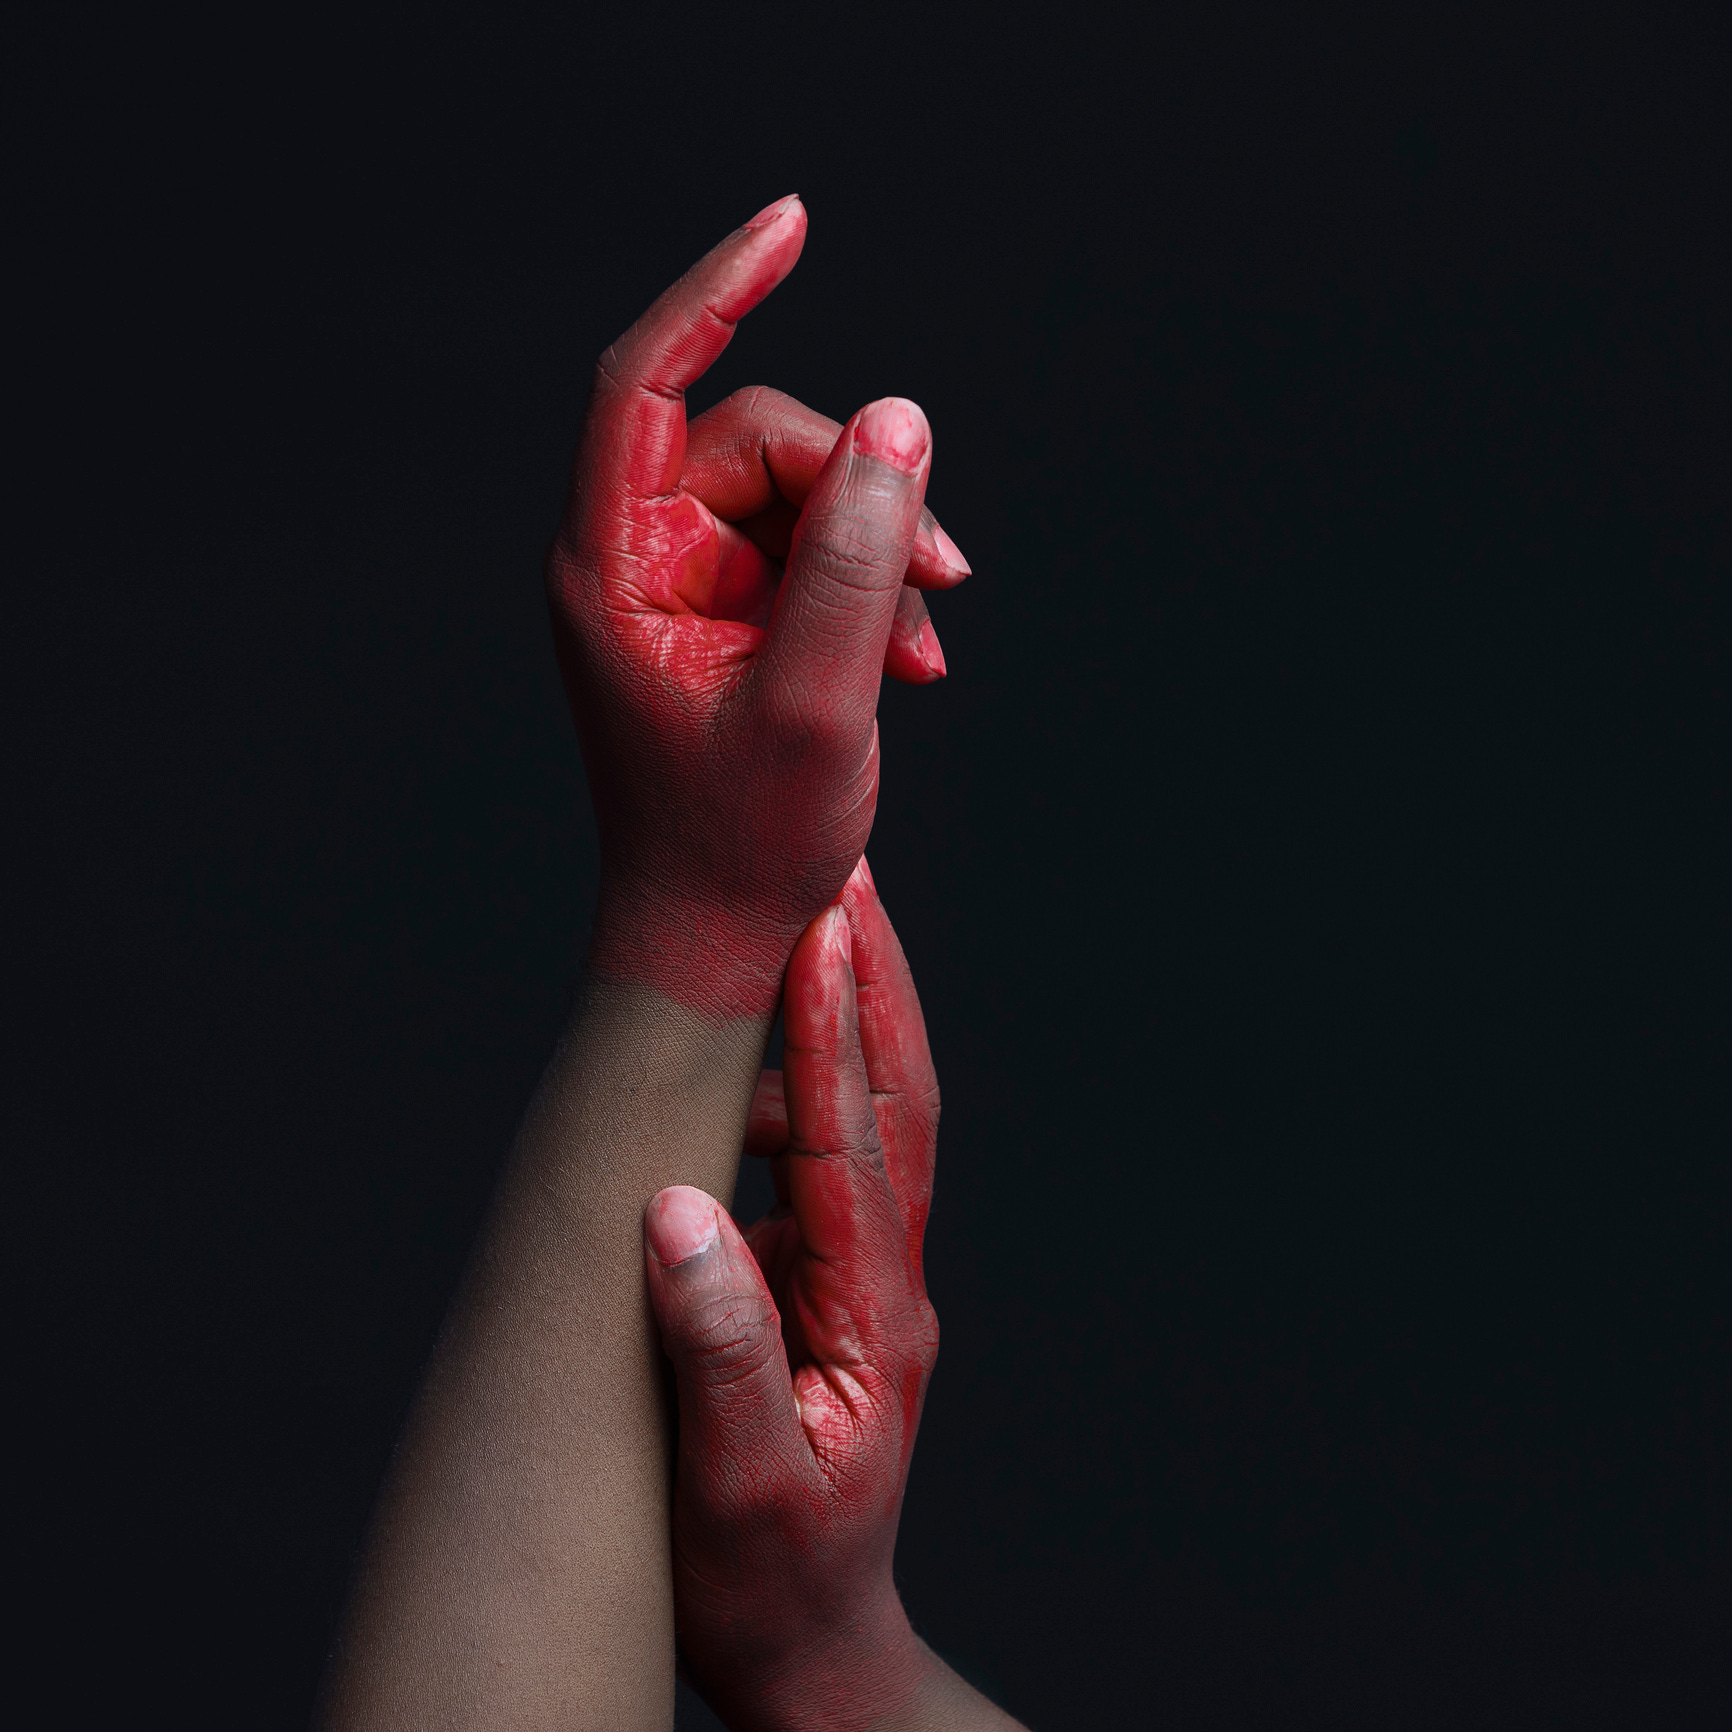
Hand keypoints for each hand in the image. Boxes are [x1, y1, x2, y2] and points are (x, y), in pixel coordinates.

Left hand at [547, 199, 969, 1019]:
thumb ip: (859, 561)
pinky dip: (869, 590)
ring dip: (879, 553)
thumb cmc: (741, 841)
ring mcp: (682, 584)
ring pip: (798, 498)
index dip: (714, 294)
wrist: (717, 931)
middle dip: (860, 493)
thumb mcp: (819, 702)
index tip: (793, 225)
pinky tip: (911, 660)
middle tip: (941, 574)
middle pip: (756, 444)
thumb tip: (900, 425)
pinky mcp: (727, 613)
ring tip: (926, 646)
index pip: (646, 385)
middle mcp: (636, 558)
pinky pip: (809, 552)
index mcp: (612, 568)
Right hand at [644, 865, 1019, 1729]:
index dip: (830, 1035)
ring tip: (817, 917)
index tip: (819, 929)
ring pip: (875, 1120)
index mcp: (874, 1314)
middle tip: (851, 870)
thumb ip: (717, 1348)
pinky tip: (760, 1049)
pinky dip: (806, 1084)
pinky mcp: (834, 1285)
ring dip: (852, 1016)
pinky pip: (828, 1160)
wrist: (807, 1646)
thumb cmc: (767, 1578)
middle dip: (876, 983)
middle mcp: (888, 1278)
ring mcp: (867, 1278)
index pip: (853, 1145)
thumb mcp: (736, 1481)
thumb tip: (675, 1210)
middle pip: (898, 1102)